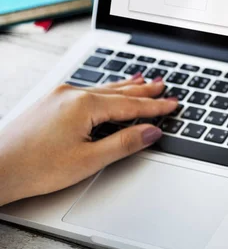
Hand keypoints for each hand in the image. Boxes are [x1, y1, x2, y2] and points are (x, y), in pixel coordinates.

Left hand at [0, 75, 177, 205]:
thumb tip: (151, 132)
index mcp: (84, 105)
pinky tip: (109, 89)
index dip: (155, 107)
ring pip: (103, 89)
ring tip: (144, 81)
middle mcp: (72, 94)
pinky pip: (88, 91)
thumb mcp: (88, 160)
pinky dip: (106, 90)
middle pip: (118, 91)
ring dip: (126, 87)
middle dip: (144, 91)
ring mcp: (60, 95)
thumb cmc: (34, 167)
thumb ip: (124, 143)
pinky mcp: (51, 101)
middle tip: (164, 86)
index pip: (130, 105)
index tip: (173, 104)